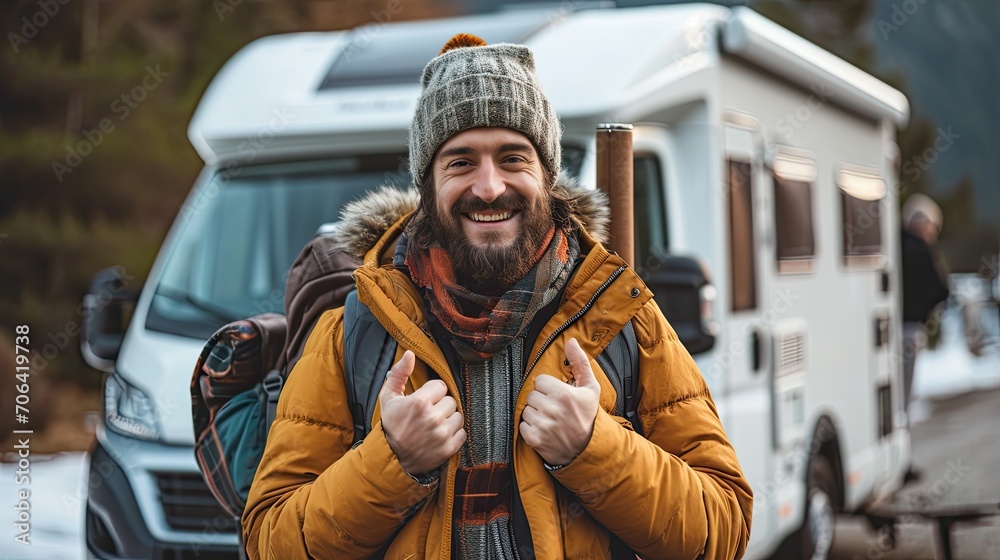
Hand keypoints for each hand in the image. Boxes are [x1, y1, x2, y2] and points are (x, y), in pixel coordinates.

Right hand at [379, 350, 465, 475]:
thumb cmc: (390, 426)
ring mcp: (442, 434)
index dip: (433, 393)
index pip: (441, 386)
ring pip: (459, 416)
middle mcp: (433, 418)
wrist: (390, 458)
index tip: (425, 401)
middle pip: (451, 401)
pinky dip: (454, 434)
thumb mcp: (389, 397)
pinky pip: (462, 433)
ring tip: (435, 425)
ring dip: (449, 419)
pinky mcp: (448, 449)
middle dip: (441, 406)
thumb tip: (410, 354)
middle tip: (429, 414)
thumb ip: (399, 373)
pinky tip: (440, 435)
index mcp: (420, 402)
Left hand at [520, 338, 600, 465]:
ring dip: (535, 414)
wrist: (588, 449)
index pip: (540, 381)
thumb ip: (580, 362)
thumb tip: (570, 341)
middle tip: (554, 409)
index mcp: (564, 395)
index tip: (557, 396)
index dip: (548, 388)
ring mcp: (542, 425)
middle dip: (541, 400)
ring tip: (550, 420)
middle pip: (531, 395)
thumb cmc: (588, 417)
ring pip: (526, 410)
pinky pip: (522, 426)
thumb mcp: (590, 388)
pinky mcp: (535, 439)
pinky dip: (531, 428)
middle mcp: (552, 409)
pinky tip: (544, 430)